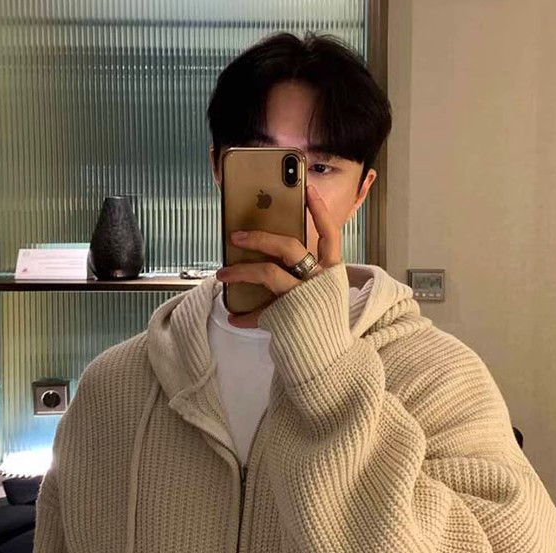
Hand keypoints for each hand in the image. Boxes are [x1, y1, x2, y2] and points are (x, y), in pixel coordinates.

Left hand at [215, 184, 342, 327]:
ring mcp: (304, 296)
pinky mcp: (289, 314)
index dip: (319, 210)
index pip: (330, 234)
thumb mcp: (321, 296)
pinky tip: (234, 318)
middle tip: (236, 235)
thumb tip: (272, 261)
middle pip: (288, 246)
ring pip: (269, 271)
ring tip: (223, 274)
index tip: (307, 189)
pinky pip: (260, 310)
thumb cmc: (322, 325)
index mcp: (332, 272)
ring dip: (241, 270)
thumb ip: (305, 276)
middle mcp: (320, 280)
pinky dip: (245, 315)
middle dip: (259, 237)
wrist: (328, 361)